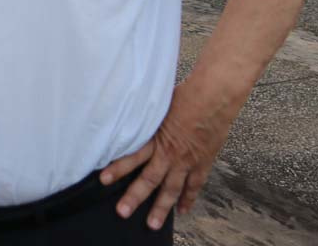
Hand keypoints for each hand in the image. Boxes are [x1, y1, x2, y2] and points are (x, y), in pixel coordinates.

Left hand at [100, 78, 239, 229]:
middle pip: (150, 179)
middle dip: (135, 197)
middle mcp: (170, 153)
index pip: (132, 156)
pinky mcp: (203, 162)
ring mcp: (187, 161)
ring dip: (162, 208)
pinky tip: (182, 210)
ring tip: (152, 224)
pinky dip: (188, 199)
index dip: (118, 168)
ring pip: (172, 189)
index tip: (103, 180)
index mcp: (156, 138)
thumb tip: (126, 114)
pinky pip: (194, 185)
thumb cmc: (184, 95)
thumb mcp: (157, 104)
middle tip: (122, 212)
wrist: (214, 97)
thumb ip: (144, 117)